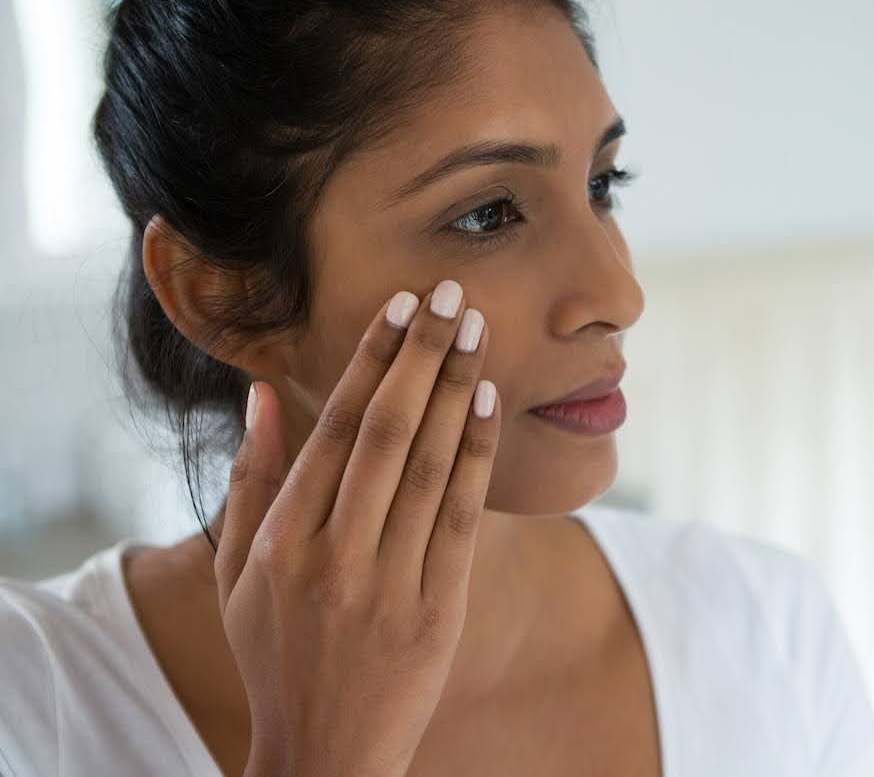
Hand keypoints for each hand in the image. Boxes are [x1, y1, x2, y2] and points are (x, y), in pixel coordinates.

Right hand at [213, 282, 500, 776]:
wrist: (324, 754)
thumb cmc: (277, 653)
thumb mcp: (236, 574)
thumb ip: (250, 479)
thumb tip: (261, 393)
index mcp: (279, 540)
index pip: (334, 428)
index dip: (369, 360)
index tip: (397, 306)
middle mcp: (333, 555)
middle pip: (387, 432)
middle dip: (419, 354)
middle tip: (448, 292)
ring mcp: (388, 584)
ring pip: (429, 465)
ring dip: (456, 388)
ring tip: (476, 328)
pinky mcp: (438, 610)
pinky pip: (463, 516)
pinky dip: (477, 454)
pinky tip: (488, 401)